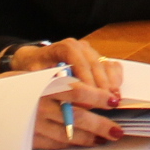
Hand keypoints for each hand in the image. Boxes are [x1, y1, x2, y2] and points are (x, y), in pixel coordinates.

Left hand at [9, 39, 124, 98]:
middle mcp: (81, 46)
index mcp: (65, 47)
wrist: (35, 60)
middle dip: (101, 85)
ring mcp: (91, 52)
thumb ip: (49, 84)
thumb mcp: (36, 76)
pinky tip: (115, 93)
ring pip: (105, 65)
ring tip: (113, 101)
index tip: (89, 95)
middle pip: (95, 64)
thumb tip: (62, 98)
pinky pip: (112, 66)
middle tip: (106, 103)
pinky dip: (115, 79)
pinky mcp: (98, 58)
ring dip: (111, 83)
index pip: (78, 60)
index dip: (85, 78)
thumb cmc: (34, 69)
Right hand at [32, 79, 123, 148]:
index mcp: (43, 85)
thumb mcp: (33, 74)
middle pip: (77, 117)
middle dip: (101, 125)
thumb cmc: (12, 86)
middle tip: (117, 130)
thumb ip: (57, 80)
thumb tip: (86, 87)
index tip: (113, 101)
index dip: (97, 96)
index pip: (76, 90)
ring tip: (105, 137)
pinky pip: (57, 144)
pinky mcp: (30, 139)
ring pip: (69, 134)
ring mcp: (35, 125)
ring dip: (90, 138)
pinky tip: (86, 142)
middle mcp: (40, 105)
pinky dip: (74, 144)